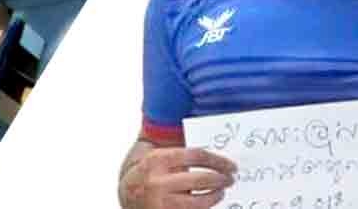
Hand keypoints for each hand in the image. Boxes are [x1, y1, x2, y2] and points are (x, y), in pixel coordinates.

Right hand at [119, 147, 235, 208]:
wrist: (126, 194)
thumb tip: (216, 158)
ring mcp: (159, 203)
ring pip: (198, 203)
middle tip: (230, 179)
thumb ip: (182, 155)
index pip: (197, 156)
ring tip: (220, 192)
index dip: (218, 161)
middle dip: (221, 179)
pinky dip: (203, 208)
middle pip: (201, 179)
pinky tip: (208, 204)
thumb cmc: (150, 171)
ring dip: (214, 197)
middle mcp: (157, 182)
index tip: (231, 165)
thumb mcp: (160, 156)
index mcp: (158, 160)